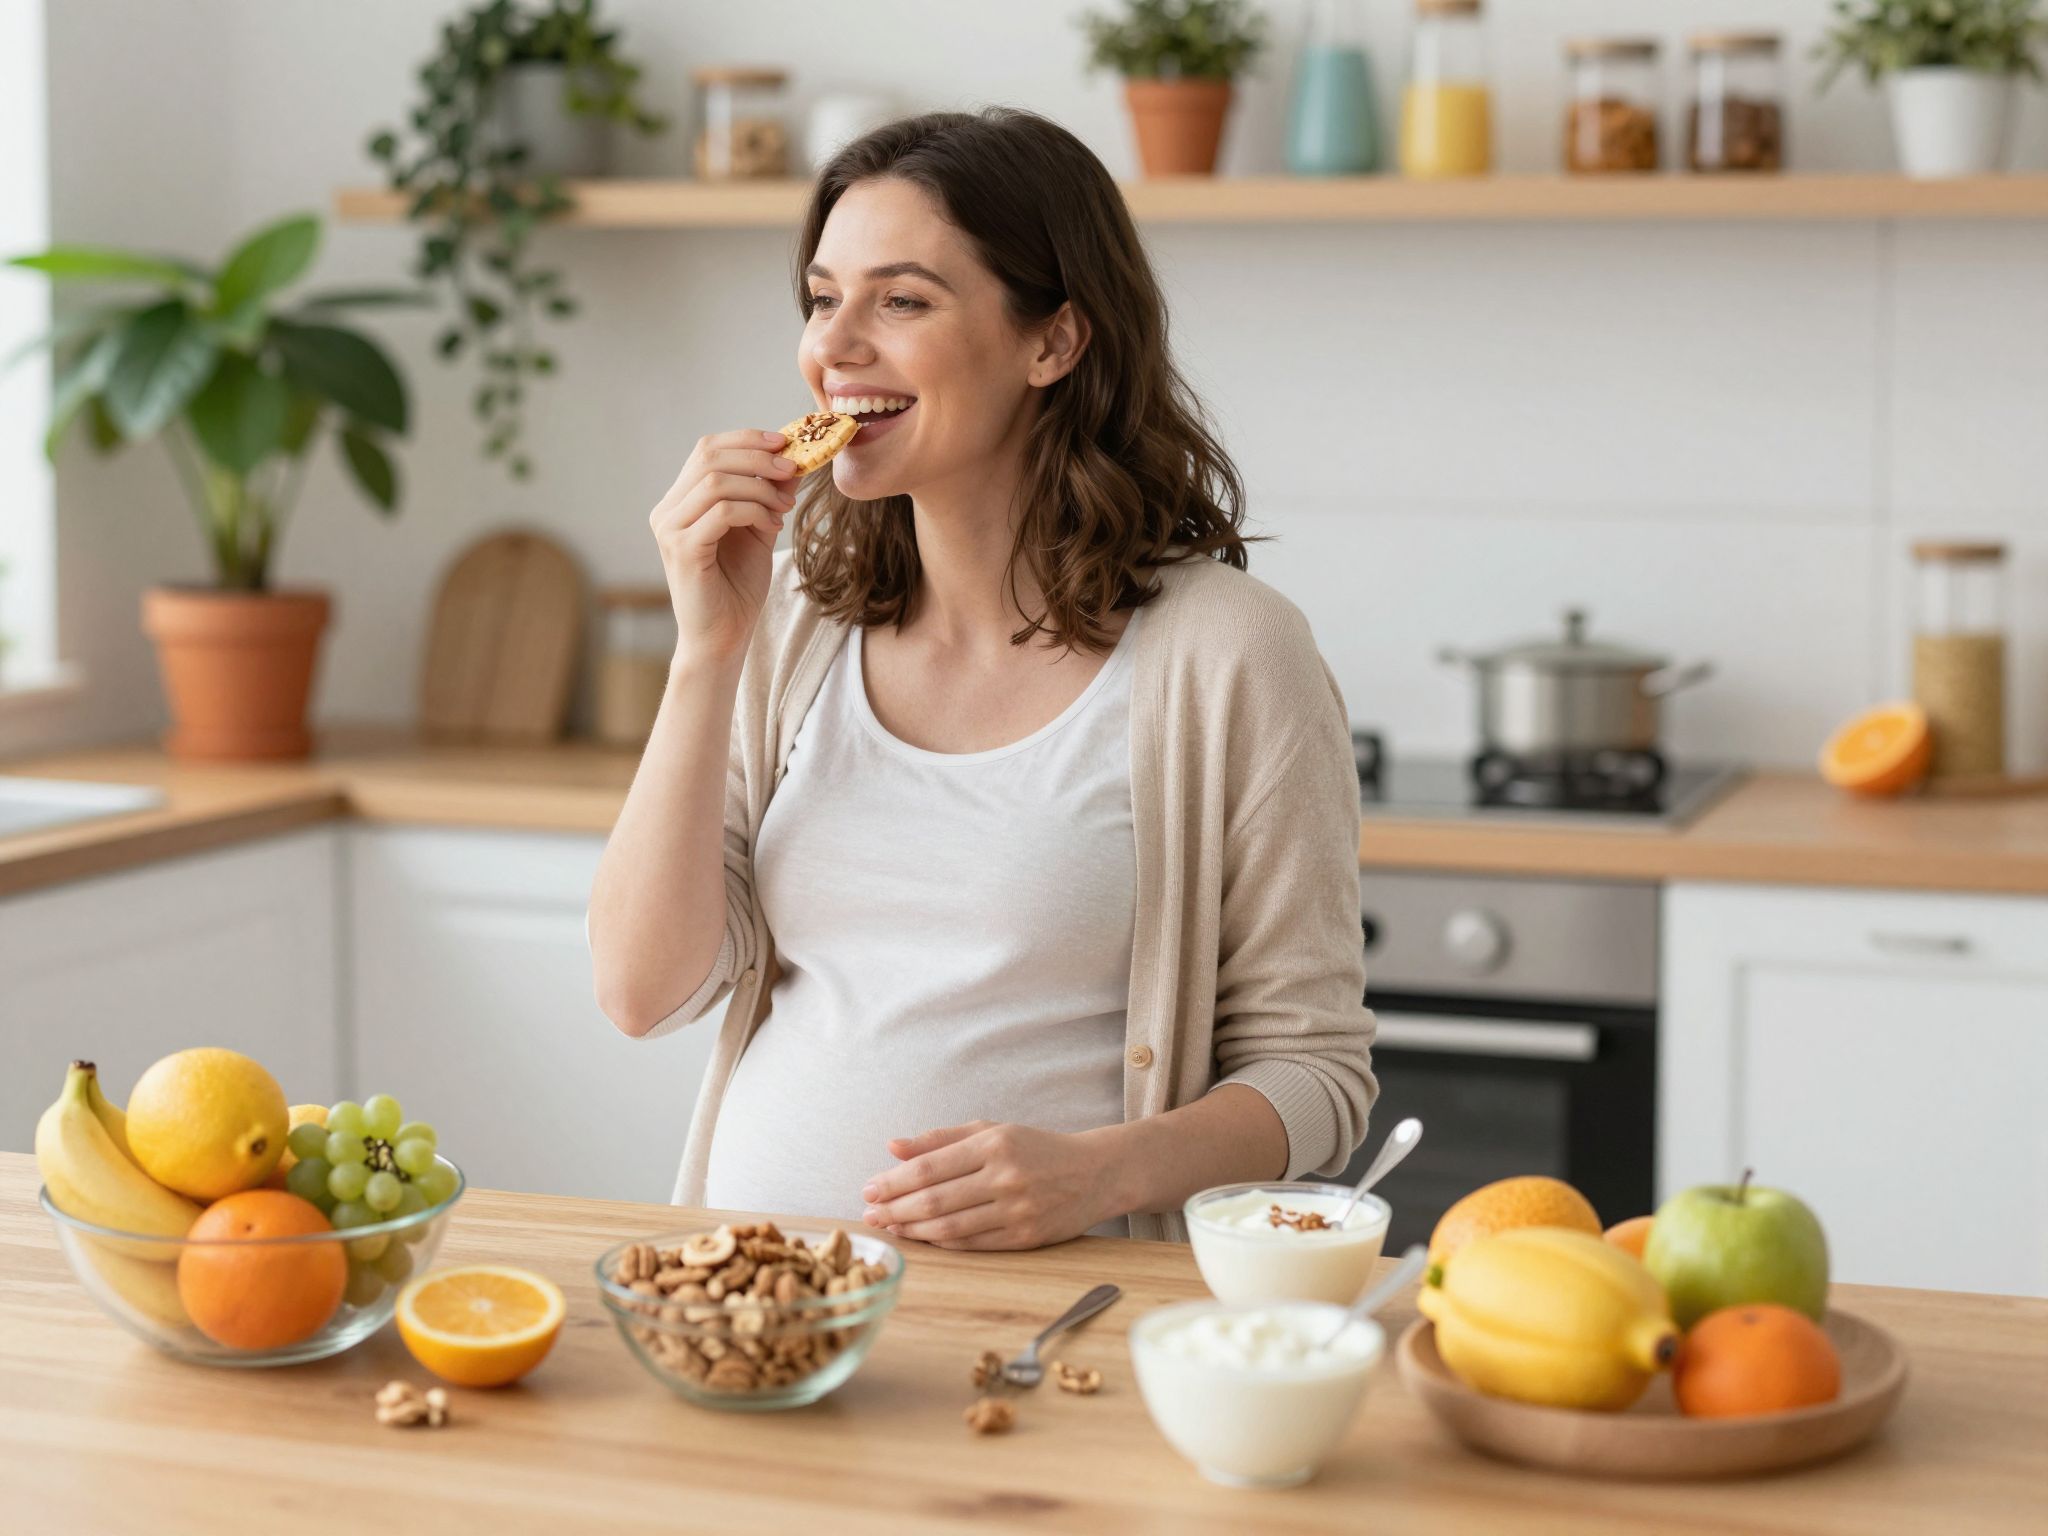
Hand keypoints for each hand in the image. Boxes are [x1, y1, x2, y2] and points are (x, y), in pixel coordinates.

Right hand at [649, 429, 800, 664]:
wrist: (723, 637)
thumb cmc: (737, 587)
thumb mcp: (757, 530)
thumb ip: (766, 496)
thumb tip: (790, 461)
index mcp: (680, 501)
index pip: (707, 449)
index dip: (746, 440)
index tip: (785, 444)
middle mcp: (667, 511)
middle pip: (709, 456)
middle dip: (758, 457)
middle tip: (792, 469)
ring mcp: (670, 529)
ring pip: (716, 481)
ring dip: (760, 488)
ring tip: (784, 507)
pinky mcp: (681, 549)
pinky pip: (722, 511)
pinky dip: (755, 511)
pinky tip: (772, 527)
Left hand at [860, 1121, 1123, 1249]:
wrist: (1095, 1173)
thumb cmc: (1036, 1148)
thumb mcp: (992, 1130)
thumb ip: (941, 1139)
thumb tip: (892, 1147)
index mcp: (993, 1144)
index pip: (929, 1167)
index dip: (892, 1182)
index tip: (868, 1189)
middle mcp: (1005, 1176)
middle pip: (934, 1200)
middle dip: (894, 1209)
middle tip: (869, 1214)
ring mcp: (1017, 1210)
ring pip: (950, 1227)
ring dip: (912, 1230)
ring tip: (890, 1228)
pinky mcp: (1026, 1237)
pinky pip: (972, 1244)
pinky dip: (941, 1242)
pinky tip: (922, 1238)